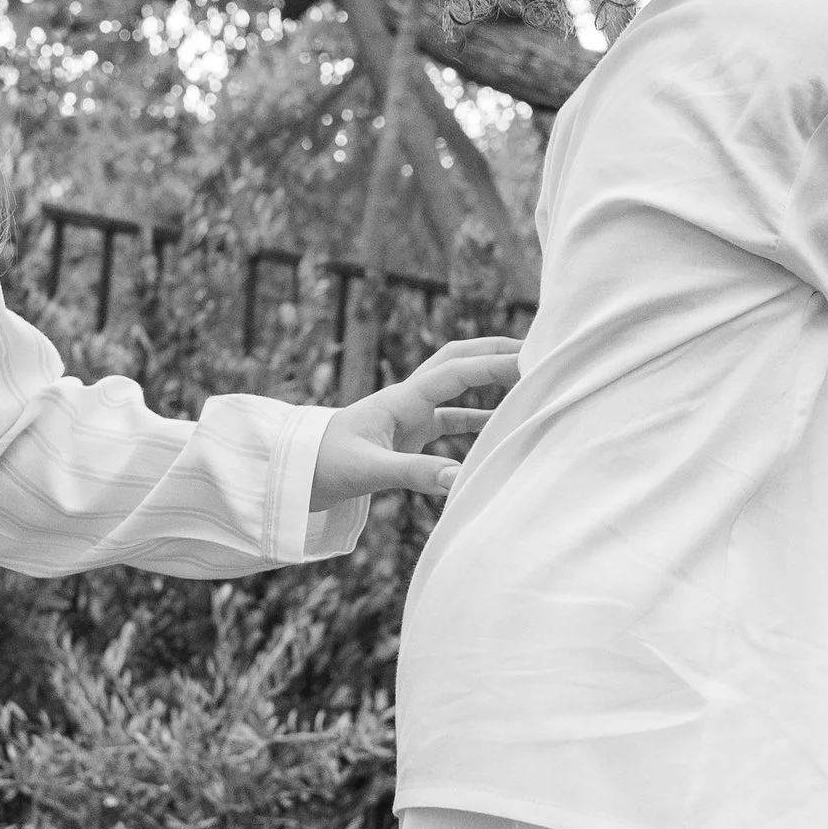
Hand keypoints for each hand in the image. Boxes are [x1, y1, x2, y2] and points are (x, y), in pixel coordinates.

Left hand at [310, 335, 522, 506]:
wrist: (293, 473)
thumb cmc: (324, 466)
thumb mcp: (370, 470)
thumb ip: (415, 474)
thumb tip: (460, 479)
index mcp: (401, 399)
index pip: (456, 372)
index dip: (493, 364)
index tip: (529, 361)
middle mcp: (407, 399)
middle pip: (457, 361)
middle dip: (493, 351)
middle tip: (534, 349)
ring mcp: (408, 415)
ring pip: (456, 387)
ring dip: (488, 380)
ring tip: (526, 380)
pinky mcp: (406, 435)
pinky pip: (449, 420)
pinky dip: (475, 419)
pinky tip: (497, 428)